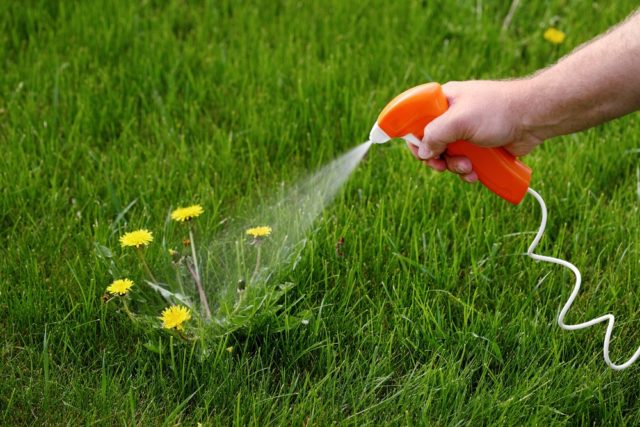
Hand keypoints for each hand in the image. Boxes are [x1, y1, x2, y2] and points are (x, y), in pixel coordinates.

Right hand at [408, 80, 542, 181]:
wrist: (534, 118)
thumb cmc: (497, 111)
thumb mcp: (459, 120)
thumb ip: (435, 135)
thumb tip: (423, 153)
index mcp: (443, 101)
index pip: (417, 119)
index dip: (414, 137)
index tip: (420, 153)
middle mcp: (452, 116)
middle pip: (431, 143)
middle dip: (437, 158)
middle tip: (442, 166)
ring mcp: (466, 132)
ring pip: (448, 156)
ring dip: (455, 166)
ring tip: (469, 167)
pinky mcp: (480, 145)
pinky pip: (465, 162)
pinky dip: (468, 170)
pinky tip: (477, 173)